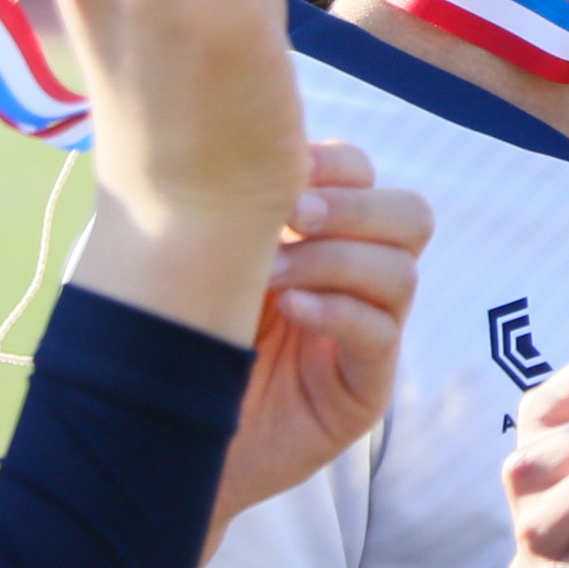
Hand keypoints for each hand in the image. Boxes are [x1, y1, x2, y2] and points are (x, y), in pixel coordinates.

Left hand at [205, 140, 431, 554]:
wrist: (159, 432)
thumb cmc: (175, 338)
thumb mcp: (204, 258)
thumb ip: (231, 207)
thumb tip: (229, 135)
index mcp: (322, 237)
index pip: (366, 178)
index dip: (337, 165)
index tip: (285, 167)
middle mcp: (355, 280)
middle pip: (409, 216)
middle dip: (354, 207)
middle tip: (294, 214)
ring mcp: (366, 335)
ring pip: (400, 272)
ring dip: (333, 260)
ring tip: (270, 275)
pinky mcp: (362, 390)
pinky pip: (380, 335)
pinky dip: (337, 311)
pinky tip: (290, 308)